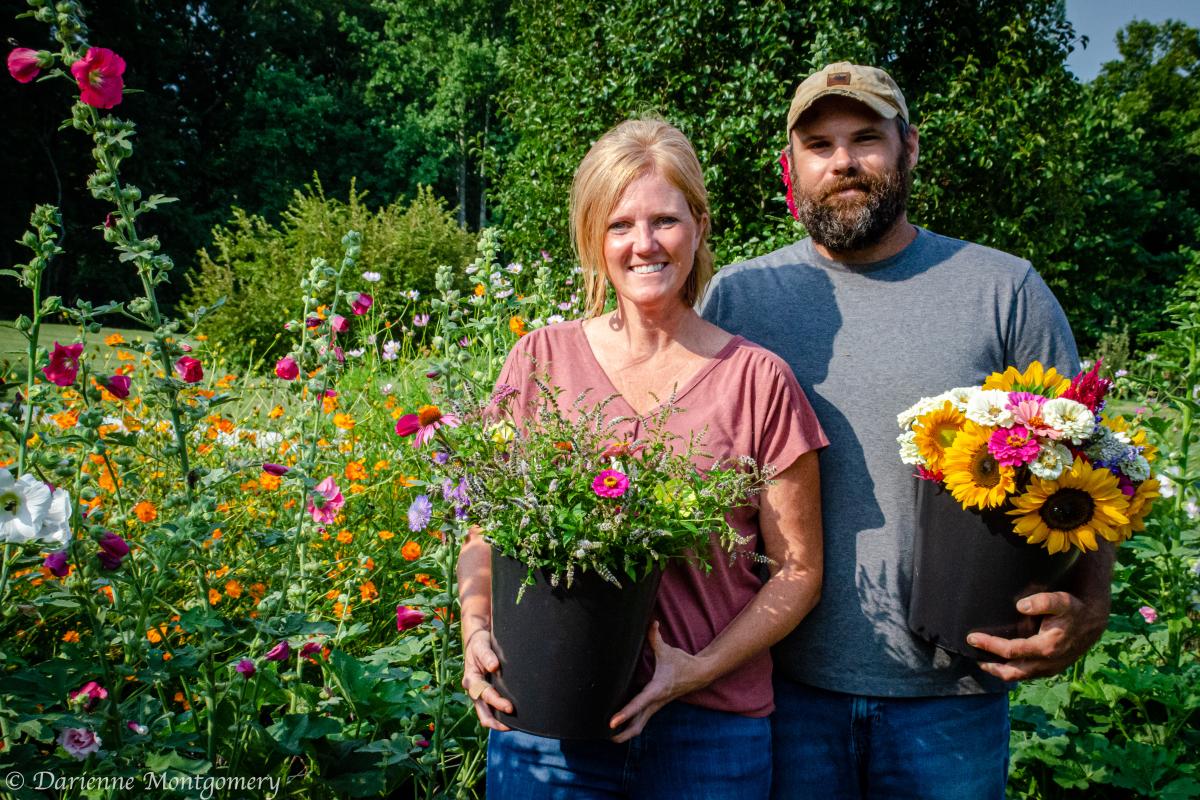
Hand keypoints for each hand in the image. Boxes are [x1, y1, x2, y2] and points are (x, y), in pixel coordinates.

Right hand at [462, 629, 512, 729]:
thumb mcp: (481, 646)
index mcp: (471, 679)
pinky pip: (491, 709)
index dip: (497, 702)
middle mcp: (474, 690)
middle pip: (482, 713)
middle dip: (495, 722)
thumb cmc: (479, 643)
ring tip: (513, 727)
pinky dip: (499, 716)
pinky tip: (512, 720)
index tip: (510, 707)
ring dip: (497, 723)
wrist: (478, 640)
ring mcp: (480, 694)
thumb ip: (487, 655)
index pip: (484, 695)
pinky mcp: (486, 693)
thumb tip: (494, 667)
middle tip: (511, 726)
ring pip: (486, 715)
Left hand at [608, 622, 706, 742]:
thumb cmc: (682, 663)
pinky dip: (631, 726)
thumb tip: (651, 622)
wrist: (699, 674)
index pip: (638, 704)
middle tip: (603, 735)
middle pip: (638, 725)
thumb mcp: (667, 650)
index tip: (612, 723)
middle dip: (622, 734)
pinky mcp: (656, 707)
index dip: (624, 714)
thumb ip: (655, 637)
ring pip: (640, 727)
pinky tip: (619, 727)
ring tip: (607, 736)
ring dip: (626, 734)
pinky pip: (642, 721)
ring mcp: (656, 707)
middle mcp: (656, 702)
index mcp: (657, 689)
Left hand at [967, 590, 1107, 680]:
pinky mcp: (1052, 669)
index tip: (972, 638)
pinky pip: (1028, 675)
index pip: (1010, 651)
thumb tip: (1021, 606)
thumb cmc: (1074, 609)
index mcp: (1046, 647)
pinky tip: (1003, 664)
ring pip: (1020, 676)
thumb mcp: (1061, 601)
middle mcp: (1047, 663)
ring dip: (1000, 671)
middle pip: (1012, 671)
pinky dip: (1013, 671)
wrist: (1094, 621)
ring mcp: (1050, 668)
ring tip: (983, 662)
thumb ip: (1042, 601)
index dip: (989, 645)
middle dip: (991, 666)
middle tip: (973, 656)